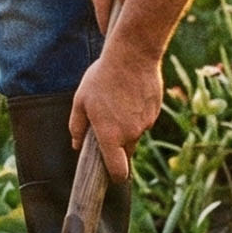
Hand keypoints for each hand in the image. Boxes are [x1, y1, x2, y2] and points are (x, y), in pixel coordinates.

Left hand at [71, 45, 161, 181]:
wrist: (133, 54)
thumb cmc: (102, 77)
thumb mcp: (80, 101)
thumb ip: (77, 127)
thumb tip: (76, 145)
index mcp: (111, 135)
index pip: (118, 171)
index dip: (114, 177)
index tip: (109, 175)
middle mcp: (131, 134)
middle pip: (126, 152)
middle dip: (117, 145)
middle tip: (106, 123)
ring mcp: (146, 123)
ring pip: (135, 133)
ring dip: (126, 126)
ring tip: (117, 100)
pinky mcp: (155, 111)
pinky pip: (144, 119)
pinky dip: (137, 113)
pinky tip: (129, 93)